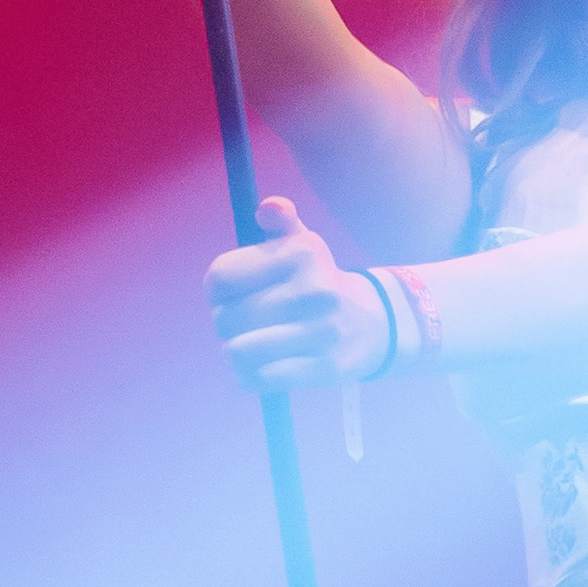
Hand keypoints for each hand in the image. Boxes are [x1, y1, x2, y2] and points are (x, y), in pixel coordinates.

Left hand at [209, 198, 391, 391]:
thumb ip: (280, 219)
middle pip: (225, 317)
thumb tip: (269, 208)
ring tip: (253, 345)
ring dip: (237, 352)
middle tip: (249, 322)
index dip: (215, 291)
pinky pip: (261, 378)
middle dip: (227, 323)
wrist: (372, 324)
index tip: (232, 294)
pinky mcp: (326, 367)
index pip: (219, 277)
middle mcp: (313, 290)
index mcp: (301, 253)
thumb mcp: (301, 244)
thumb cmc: (316, 282)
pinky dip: (251, 377)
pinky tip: (261, 368)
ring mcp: (321, 331)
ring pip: (238, 351)